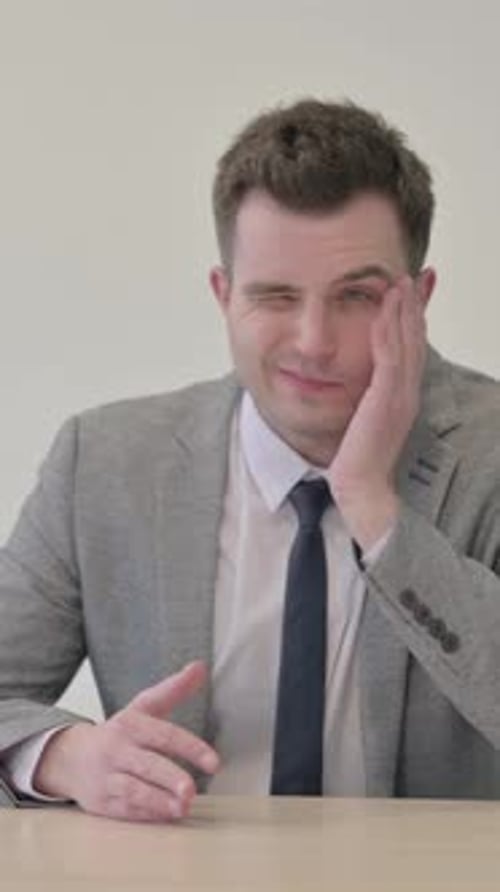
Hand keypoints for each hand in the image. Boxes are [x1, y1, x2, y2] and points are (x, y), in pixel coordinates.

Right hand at [34, 661, 218, 822]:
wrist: (70, 757)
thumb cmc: (119, 732)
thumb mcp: (143, 707)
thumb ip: (173, 690)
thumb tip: (200, 667)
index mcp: (131, 724)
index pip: (164, 735)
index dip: (190, 748)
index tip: (214, 763)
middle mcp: (117, 750)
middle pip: (147, 764)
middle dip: (170, 778)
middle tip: (191, 790)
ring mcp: (107, 777)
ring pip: (133, 790)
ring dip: (159, 801)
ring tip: (183, 807)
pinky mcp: (101, 802)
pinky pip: (124, 809)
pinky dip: (146, 814)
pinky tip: (166, 814)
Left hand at [328, 276, 426, 549]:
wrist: (362, 489)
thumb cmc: (359, 460)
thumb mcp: (366, 422)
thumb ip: (368, 401)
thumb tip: (361, 389)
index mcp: (403, 396)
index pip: (411, 349)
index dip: (414, 319)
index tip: (413, 293)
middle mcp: (407, 392)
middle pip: (415, 339)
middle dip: (415, 306)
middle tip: (415, 276)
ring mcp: (399, 395)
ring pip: (406, 343)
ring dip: (403, 310)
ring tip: (401, 282)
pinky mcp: (386, 400)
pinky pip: (389, 358)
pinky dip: (389, 331)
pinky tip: (384, 310)